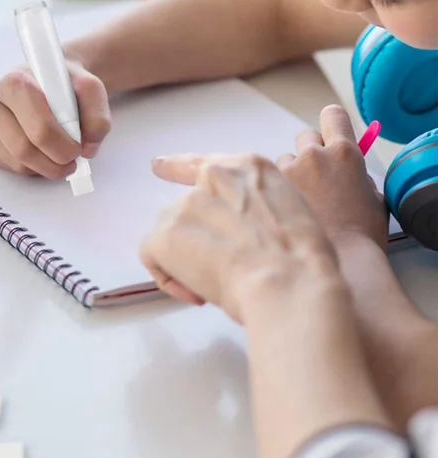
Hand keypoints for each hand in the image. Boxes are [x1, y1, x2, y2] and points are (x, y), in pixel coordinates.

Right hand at [0, 60, 110, 177]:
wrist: (45, 80)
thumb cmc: (63, 84)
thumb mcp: (90, 89)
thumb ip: (97, 116)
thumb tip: (87, 148)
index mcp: (14, 83)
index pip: (39, 129)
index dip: (63, 147)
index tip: (78, 149)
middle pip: (24, 150)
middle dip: (54, 163)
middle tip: (70, 161)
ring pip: (16, 163)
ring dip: (44, 168)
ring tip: (57, 155)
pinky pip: (8, 167)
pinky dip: (31, 167)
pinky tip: (39, 150)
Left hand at [140, 154, 338, 321]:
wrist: (289, 281)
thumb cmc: (303, 259)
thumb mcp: (291, 210)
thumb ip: (256, 206)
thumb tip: (240, 229)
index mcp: (248, 167)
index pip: (203, 164)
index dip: (178, 167)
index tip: (159, 166)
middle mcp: (212, 177)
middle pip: (186, 209)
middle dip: (195, 239)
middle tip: (220, 269)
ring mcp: (186, 204)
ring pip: (169, 234)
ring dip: (184, 258)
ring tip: (218, 283)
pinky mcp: (166, 233)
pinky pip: (152, 256)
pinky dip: (168, 278)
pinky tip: (196, 293)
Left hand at [276, 105, 388, 250]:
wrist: (339, 262)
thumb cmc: (361, 235)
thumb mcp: (372, 196)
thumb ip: (356, 175)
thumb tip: (345, 172)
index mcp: (345, 153)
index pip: (332, 115)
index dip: (331, 124)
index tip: (330, 136)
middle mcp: (313, 155)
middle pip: (305, 136)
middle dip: (309, 152)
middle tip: (315, 178)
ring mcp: (288, 172)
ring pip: (284, 160)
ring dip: (289, 173)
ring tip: (298, 202)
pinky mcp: (267, 189)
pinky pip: (267, 180)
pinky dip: (272, 190)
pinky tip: (283, 211)